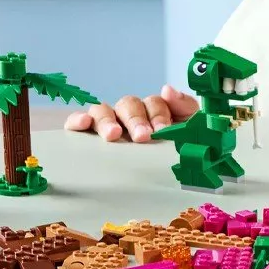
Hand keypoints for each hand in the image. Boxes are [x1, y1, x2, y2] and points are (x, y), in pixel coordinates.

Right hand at [64, 84, 198, 141]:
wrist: (168, 179)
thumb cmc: (176, 153)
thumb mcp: (190, 130)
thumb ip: (185, 107)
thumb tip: (167, 89)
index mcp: (154, 112)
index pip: (154, 103)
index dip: (158, 114)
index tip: (162, 130)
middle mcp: (130, 114)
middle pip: (128, 104)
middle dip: (135, 120)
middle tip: (142, 137)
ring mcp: (109, 123)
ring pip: (103, 110)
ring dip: (108, 120)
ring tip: (112, 135)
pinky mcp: (88, 135)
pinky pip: (78, 121)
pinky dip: (78, 119)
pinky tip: (83, 123)